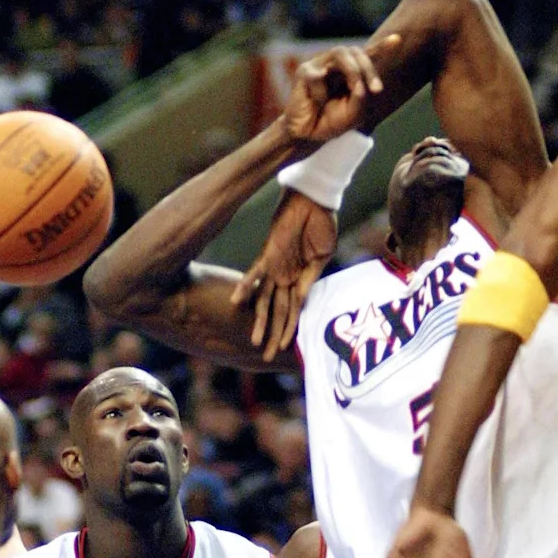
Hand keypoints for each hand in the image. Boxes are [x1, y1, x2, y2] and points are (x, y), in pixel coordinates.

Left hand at [231, 190, 336, 360]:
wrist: (312, 201)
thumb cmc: (322, 224)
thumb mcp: (322, 257)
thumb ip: (311, 278)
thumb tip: (304, 300)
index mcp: (300, 279)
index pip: (294, 311)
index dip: (290, 330)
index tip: (286, 350)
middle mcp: (284, 277)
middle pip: (277, 312)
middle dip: (273, 335)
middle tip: (266, 357)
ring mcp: (275, 267)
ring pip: (265, 300)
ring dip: (260, 321)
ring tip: (255, 342)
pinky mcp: (268, 254)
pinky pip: (255, 273)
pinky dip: (246, 287)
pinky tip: (235, 302)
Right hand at [284, 34, 400, 141]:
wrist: (308, 136)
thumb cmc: (331, 122)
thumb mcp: (355, 113)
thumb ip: (362, 98)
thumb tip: (358, 84)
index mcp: (350, 72)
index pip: (366, 55)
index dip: (382, 46)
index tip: (398, 40)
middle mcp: (335, 64)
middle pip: (356, 51)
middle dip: (369, 69)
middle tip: (377, 90)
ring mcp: (319, 65)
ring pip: (340, 53)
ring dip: (353, 71)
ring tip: (356, 90)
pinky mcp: (304, 71)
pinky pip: (318, 76)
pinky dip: (322, 94)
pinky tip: (318, 105)